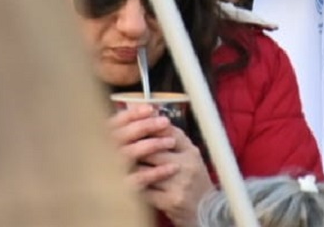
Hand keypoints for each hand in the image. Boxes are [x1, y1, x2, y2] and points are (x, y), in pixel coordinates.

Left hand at [109, 107, 213, 226]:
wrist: (206, 209)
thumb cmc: (194, 180)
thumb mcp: (189, 155)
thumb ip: (173, 137)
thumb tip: (153, 114)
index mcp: (191, 150)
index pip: (168, 131)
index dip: (148, 127)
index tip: (133, 126)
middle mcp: (186, 164)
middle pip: (153, 149)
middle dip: (133, 147)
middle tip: (117, 144)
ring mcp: (178, 183)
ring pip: (145, 170)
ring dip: (129, 166)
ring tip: (116, 162)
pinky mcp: (170, 200)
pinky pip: (145, 190)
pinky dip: (132, 185)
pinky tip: (123, 181)